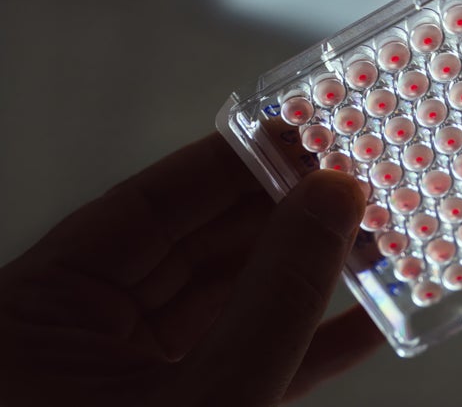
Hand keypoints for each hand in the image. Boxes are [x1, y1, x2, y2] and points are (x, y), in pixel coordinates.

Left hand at [0, 134, 383, 405]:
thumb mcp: (210, 397)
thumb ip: (275, 295)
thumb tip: (333, 200)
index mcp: (39, 314)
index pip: (148, 208)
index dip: (228, 164)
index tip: (296, 133)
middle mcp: (78, 340)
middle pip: (194, 249)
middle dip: (276, 218)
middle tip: (349, 181)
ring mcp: (130, 385)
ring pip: (224, 306)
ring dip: (299, 279)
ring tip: (371, 242)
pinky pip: (243, 364)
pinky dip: (301, 347)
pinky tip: (361, 323)